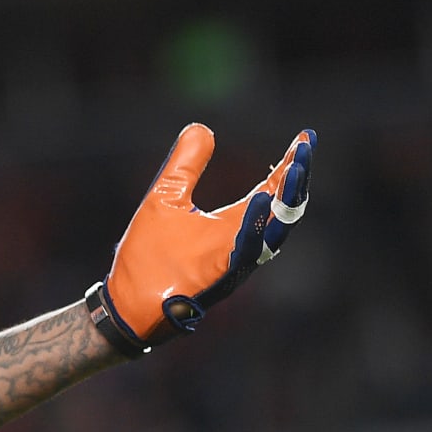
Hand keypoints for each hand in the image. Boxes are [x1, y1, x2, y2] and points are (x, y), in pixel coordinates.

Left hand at [87, 124, 315, 356]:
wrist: (125, 303)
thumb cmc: (148, 255)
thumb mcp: (165, 198)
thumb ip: (185, 165)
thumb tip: (202, 128)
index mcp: (234, 225)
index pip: (274, 190)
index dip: (291, 165)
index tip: (307, 137)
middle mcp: (242, 244)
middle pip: (284, 209)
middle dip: (297, 178)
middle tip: (305, 148)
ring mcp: (232, 262)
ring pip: (272, 231)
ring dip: (285, 199)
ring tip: (294, 167)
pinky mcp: (217, 278)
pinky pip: (244, 252)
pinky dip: (254, 227)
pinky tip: (261, 200)